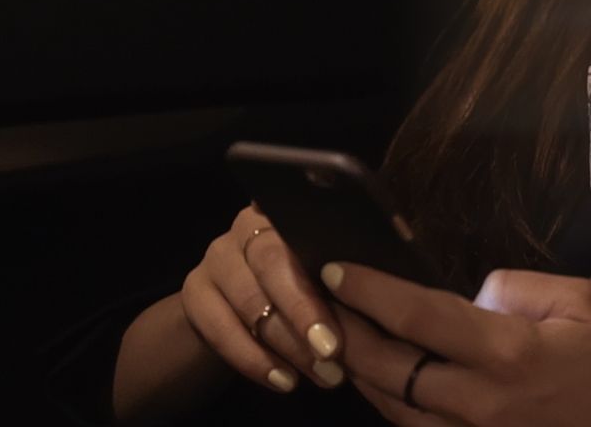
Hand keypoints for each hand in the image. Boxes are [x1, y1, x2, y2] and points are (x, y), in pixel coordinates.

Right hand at [176, 204, 348, 394]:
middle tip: (333, 349)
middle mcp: (246, 226)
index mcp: (287, 210)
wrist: (239, 311)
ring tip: (323, 374)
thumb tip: (396, 262)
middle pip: (271, 260)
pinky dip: (253, 359)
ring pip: (249, 299)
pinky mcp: (194, 293)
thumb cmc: (306, 287)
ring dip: (287, 344)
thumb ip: (352, 265)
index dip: (324, 260)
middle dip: (304, 309)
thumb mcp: (328, 272)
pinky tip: (284, 380)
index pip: (302, 222)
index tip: (351, 292)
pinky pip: (219, 329)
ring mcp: (216, 258)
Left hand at [319, 262, 590, 426]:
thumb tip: (472, 293)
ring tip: (335, 336)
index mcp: (508, 354)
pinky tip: (376, 379)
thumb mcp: (583, 305)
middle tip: (316, 301)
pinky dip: (387, 403)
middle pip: (387, 368)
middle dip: (345, 332)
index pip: (419, 316)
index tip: (335, 268)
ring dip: (357, 371)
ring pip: (390, 407)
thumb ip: (519, 288)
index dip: (370, 291)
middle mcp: (479, 401)